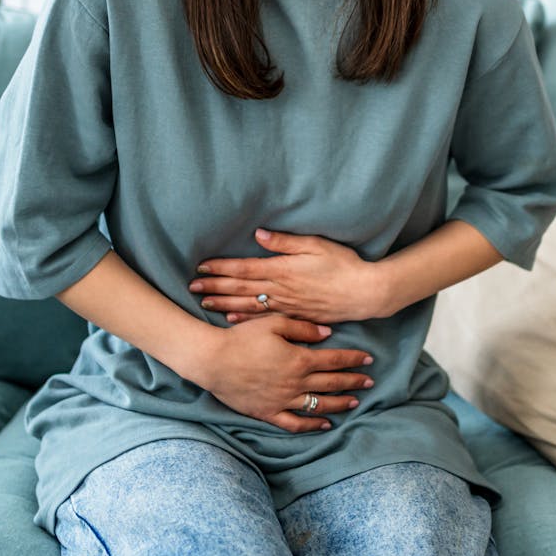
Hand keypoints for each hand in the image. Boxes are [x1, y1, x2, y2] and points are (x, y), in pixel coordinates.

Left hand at [190, 228, 386, 323]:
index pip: (244, 269)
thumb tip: (258, 235)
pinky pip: (264, 319)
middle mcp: (280, 290)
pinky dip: (245, 319)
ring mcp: (286, 305)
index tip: (201, 267)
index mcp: (282, 270)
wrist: (364, 294)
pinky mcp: (295, 316)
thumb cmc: (344, 265)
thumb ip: (286, 242)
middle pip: (240, 288)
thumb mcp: (317, 245)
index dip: (221, 268)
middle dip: (214, 287)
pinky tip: (232, 320)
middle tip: (191, 287)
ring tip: (204, 303)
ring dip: (223, 304)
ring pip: (247, 305)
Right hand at [194, 316, 375, 432]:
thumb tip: (328, 334)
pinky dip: (312, 425)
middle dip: (353, 381)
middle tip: (370, 381)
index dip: (353, 359)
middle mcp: (295, 383)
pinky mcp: (268, 412)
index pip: (334, 359)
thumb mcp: (273, 323)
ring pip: (318, 405)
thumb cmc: (242, 337)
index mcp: (299, 359)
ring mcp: (283, 400)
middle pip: (332, 383)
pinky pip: (295, 423)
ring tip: (355, 402)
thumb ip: (303, 328)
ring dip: (339, 403)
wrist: (213, 361)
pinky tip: (325, 424)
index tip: (368, 358)